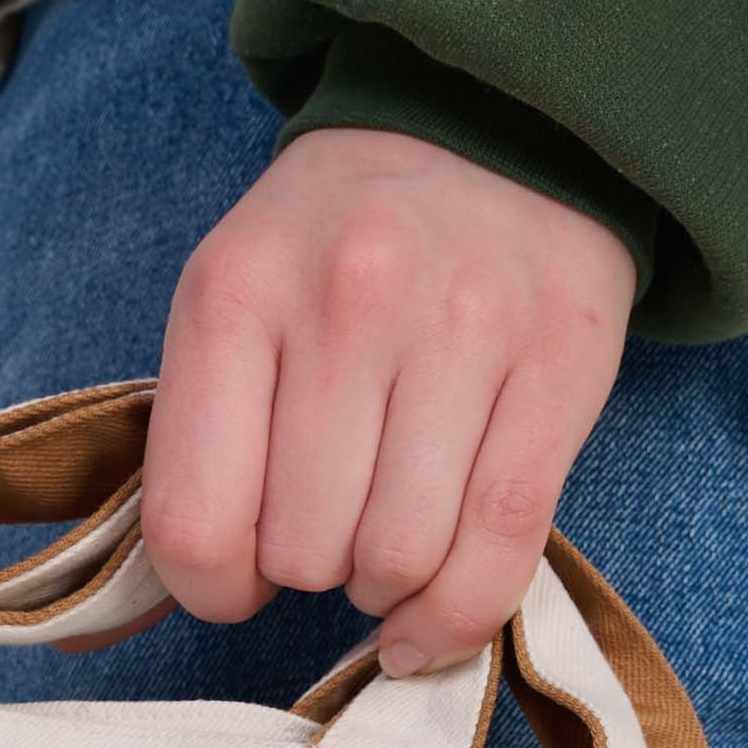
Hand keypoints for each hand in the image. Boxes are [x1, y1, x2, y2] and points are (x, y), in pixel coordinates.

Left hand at [139, 129, 634, 672]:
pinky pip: (502, 546)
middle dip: (311, 573)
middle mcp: (347, 303)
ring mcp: (462, 329)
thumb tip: (187, 602)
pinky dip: (458, 612)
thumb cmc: (341, 248)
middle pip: (305, 552)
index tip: (240, 578)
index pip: (196, 521)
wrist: (488, 131)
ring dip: (386, 587)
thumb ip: (201, 436)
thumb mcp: (237, 297)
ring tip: (387, 538)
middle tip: (331, 525)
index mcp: (236, 291)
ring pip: (401, 559)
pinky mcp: (560, 362)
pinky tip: (429, 616)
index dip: (214, 590)